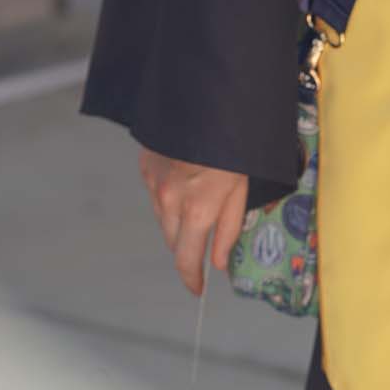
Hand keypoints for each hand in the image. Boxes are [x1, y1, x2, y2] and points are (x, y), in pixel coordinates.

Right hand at [139, 147, 247, 295]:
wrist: (204, 101)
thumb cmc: (232, 143)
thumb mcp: (242, 187)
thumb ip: (230, 227)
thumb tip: (219, 262)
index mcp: (197, 211)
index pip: (187, 260)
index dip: (192, 279)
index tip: (197, 289)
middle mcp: (170, 202)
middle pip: (173, 242)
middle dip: (188, 248)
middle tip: (203, 243)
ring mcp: (155, 184)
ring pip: (163, 219)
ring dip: (178, 222)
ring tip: (197, 204)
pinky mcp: (147, 167)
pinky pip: (156, 194)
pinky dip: (168, 197)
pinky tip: (184, 180)